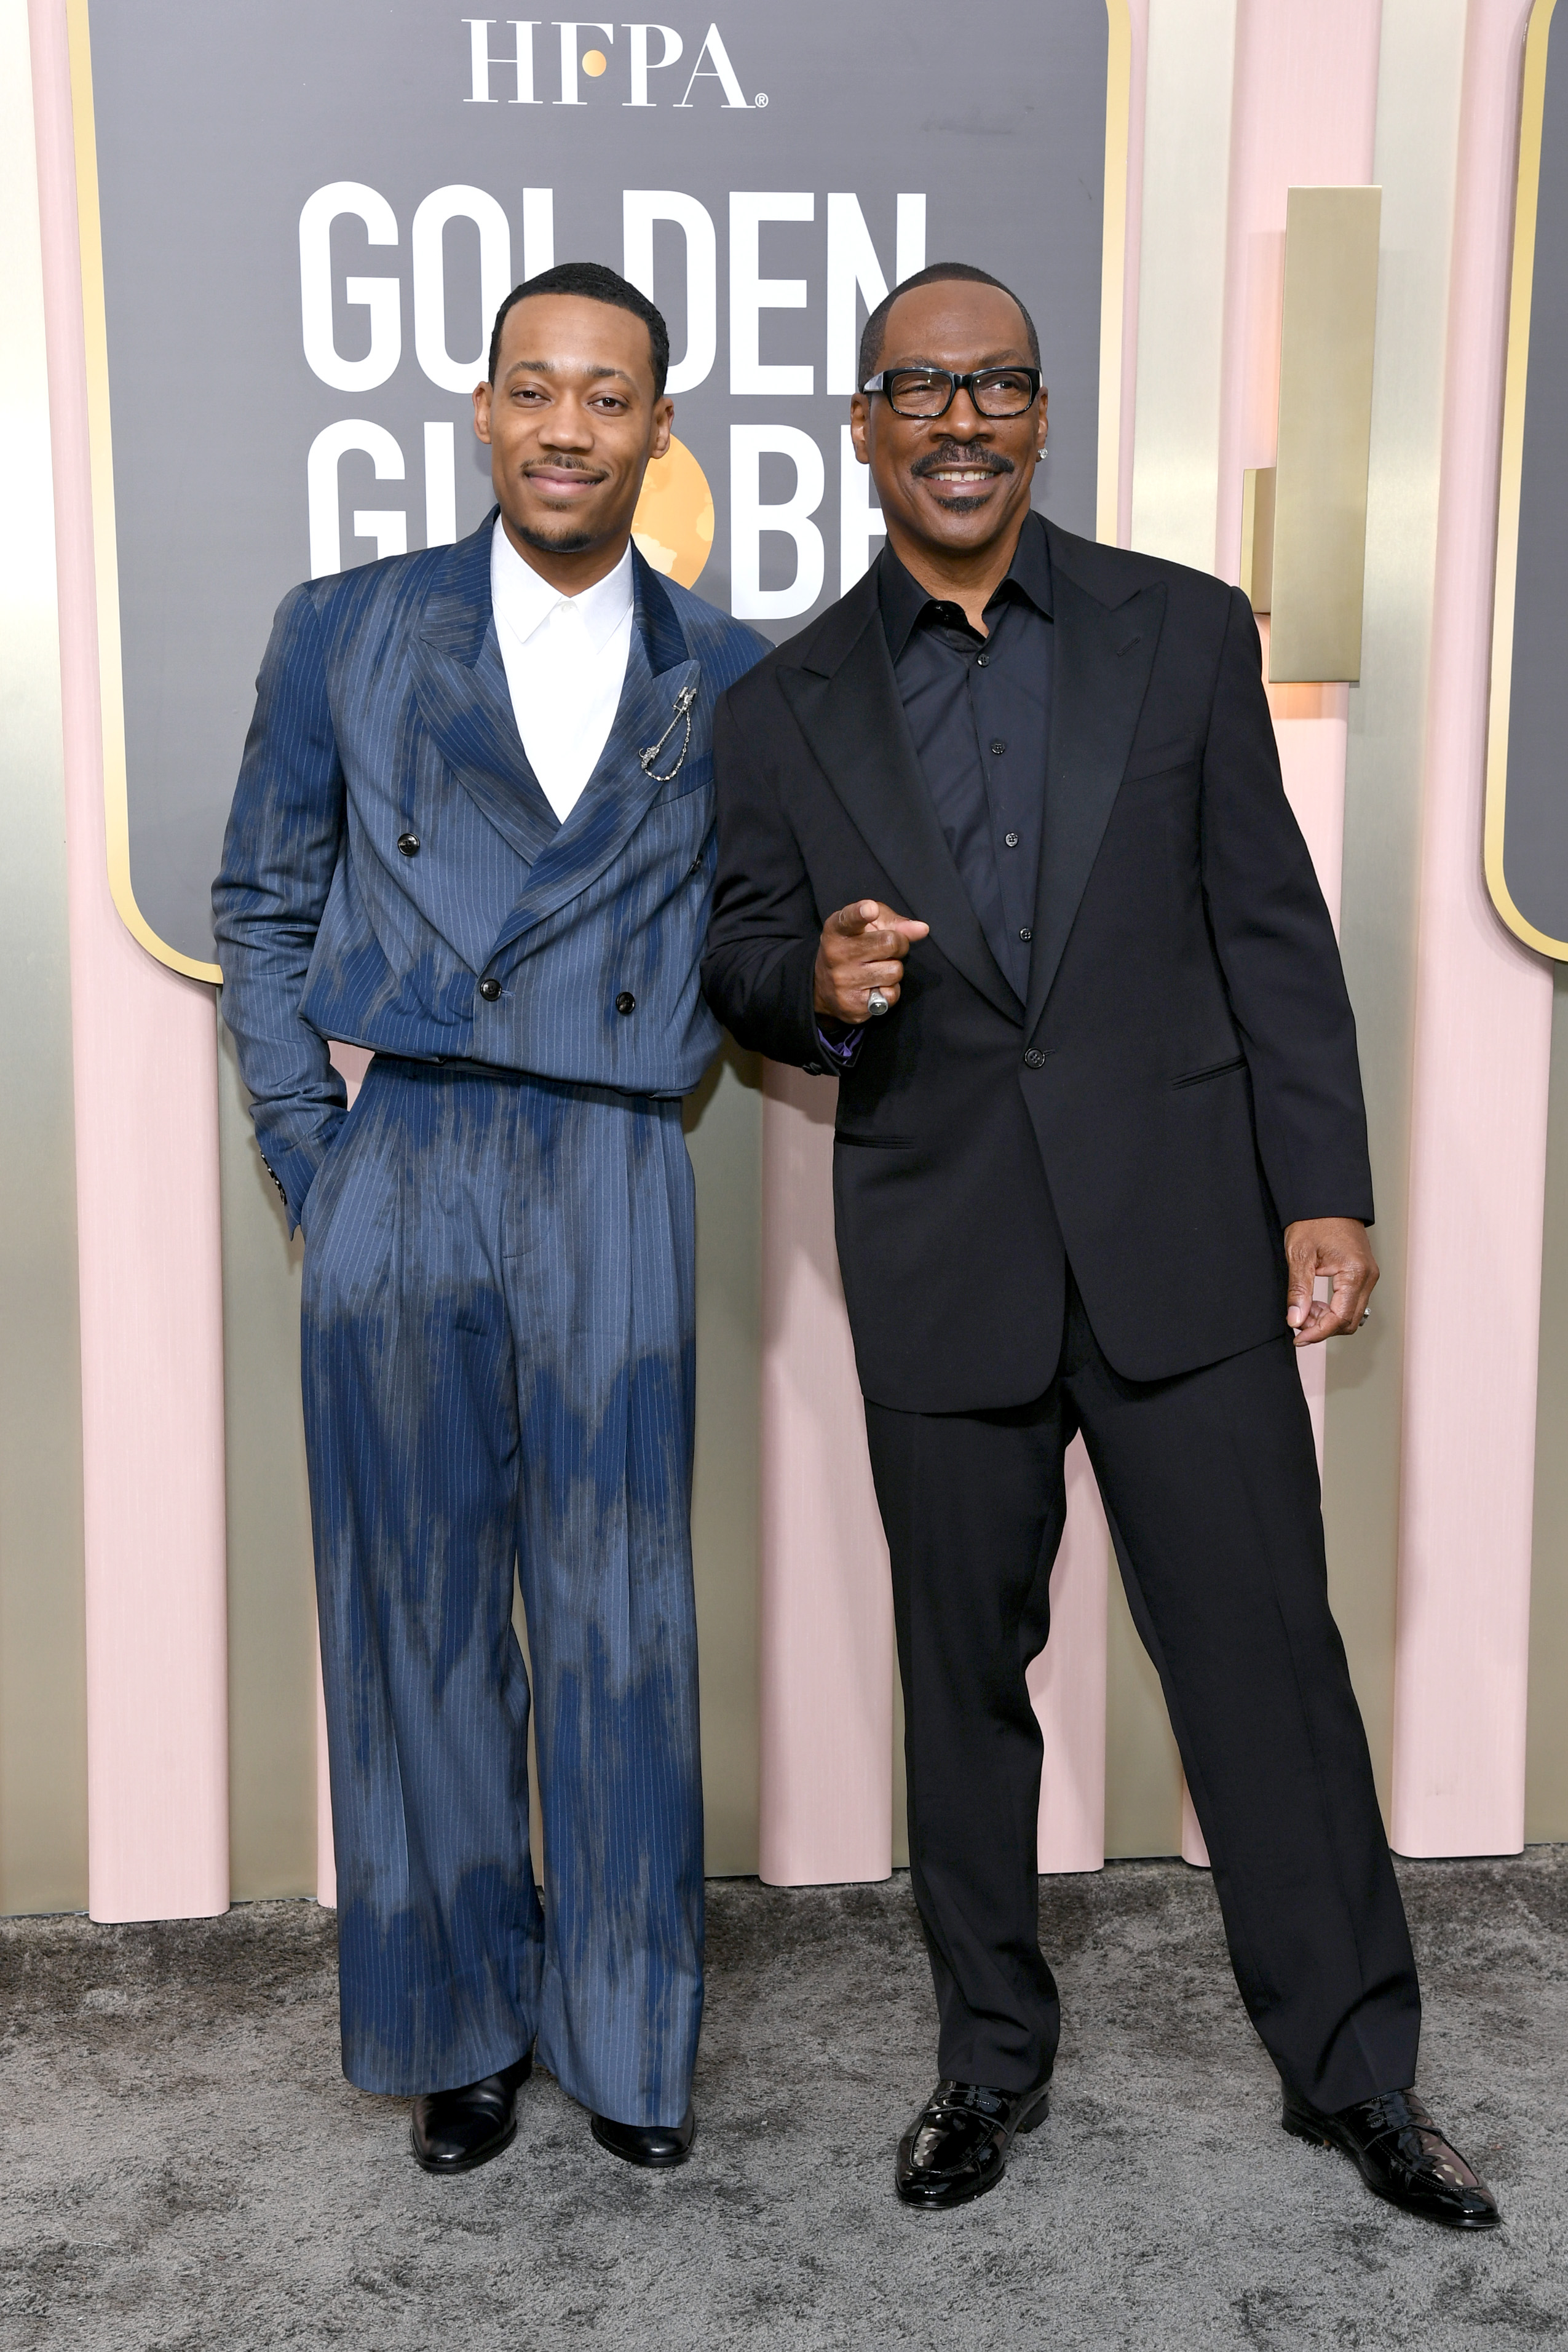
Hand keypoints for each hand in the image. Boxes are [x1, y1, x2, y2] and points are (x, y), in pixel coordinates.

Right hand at [813, 900, 929, 1021]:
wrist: (823, 987)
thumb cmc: (854, 948)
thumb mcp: (868, 926)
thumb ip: (894, 923)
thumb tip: (921, 929)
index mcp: (838, 929)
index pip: (849, 918)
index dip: (861, 912)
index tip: (870, 909)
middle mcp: (836, 954)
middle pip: (890, 943)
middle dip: (898, 945)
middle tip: (887, 950)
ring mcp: (843, 981)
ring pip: (895, 971)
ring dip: (893, 970)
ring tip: (876, 969)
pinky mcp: (853, 1005)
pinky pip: (891, 995)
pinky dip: (889, 990)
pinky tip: (874, 987)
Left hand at [1284, 1217, 1377, 1345]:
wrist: (1326, 1198)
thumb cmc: (1314, 1220)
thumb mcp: (1300, 1255)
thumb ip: (1299, 1291)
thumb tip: (1296, 1320)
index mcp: (1355, 1272)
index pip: (1340, 1318)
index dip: (1318, 1333)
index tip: (1298, 1337)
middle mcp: (1368, 1276)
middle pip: (1349, 1321)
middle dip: (1323, 1328)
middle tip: (1297, 1322)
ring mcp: (1368, 1275)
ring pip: (1351, 1314)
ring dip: (1328, 1320)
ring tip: (1304, 1310)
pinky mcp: (1363, 1273)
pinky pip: (1352, 1301)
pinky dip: (1334, 1308)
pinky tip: (1316, 1303)